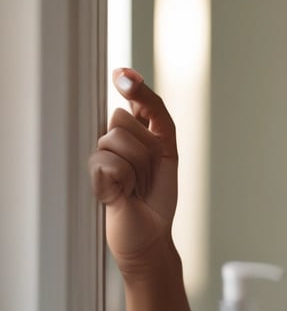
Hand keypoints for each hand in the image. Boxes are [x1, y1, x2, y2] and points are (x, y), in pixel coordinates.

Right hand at [88, 68, 178, 269]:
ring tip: (138, 186)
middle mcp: (118, 141)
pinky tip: (123, 193)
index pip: (137, 100)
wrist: (151, 234)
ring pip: (116, 140)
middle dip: (145, 147)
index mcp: (140, 133)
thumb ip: (155, 117)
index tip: (121, 76)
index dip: (131, 85)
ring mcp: (104, 158)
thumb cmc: (159, 195)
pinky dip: (123, 181)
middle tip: (149, 174)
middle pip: (122, 119)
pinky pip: (107, 163)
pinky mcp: (95, 177)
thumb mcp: (167, 152)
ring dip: (137, 167)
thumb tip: (131, 86)